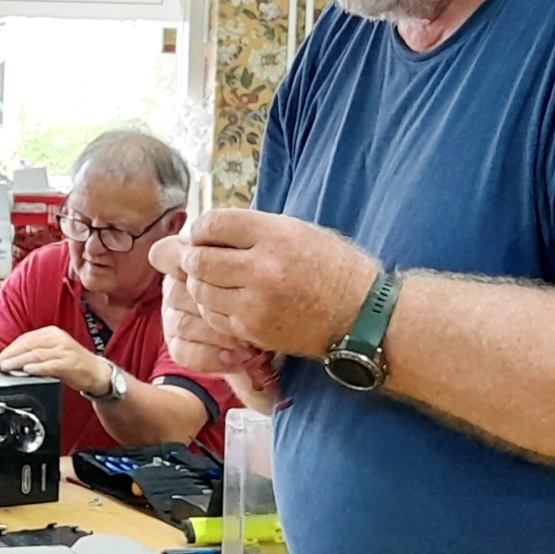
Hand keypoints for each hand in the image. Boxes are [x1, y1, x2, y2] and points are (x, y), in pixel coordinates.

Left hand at [0, 326, 112, 396]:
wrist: (96, 372)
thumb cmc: (73, 363)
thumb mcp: (53, 352)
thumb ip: (35, 352)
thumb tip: (12, 358)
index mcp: (51, 333)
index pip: (26, 338)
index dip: (10, 348)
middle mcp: (58, 339)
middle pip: (28, 345)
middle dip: (11, 355)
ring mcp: (64, 351)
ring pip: (37, 354)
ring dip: (19, 361)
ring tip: (7, 367)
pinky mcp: (70, 363)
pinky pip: (51, 365)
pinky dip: (38, 367)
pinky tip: (28, 370)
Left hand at [153, 209, 379, 359]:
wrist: (361, 314)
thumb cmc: (331, 267)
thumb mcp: (298, 231)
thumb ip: (253, 229)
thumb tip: (208, 230)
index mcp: (275, 234)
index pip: (214, 224)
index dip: (200, 228)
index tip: (201, 234)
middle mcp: (263, 267)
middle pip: (199, 259)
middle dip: (192, 257)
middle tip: (197, 258)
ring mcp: (256, 302)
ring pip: (201, 291)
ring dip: (201, 284)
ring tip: (213, 280)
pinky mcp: (254, 330)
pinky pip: (214, 317)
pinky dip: (213, 308)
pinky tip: (227, 302)